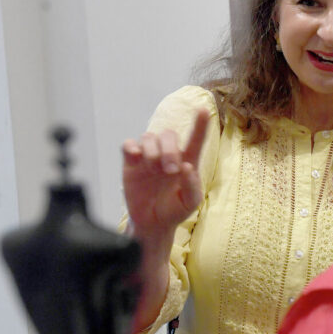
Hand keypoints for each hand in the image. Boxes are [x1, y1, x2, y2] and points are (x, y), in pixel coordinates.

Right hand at [122, 109, 210, 237]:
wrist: (153, 223)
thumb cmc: (175, 210)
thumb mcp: (190, 202)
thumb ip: (192, 185)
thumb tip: (187, 167)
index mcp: (187, 161)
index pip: (195, 139)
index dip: (200, 124)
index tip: (204, 110)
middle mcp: (168, 154)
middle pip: (168, 135)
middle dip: (169, 149)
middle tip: (169, 170)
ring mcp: (148, 157)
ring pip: (149, 137)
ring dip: (152, 151)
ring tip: (154, 169)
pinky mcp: (131, 163)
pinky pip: (128, 144)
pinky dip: (131, 146)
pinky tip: (136, 156)